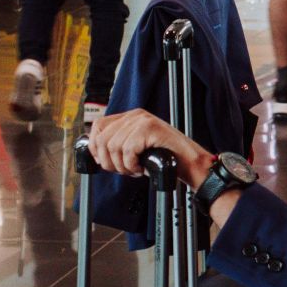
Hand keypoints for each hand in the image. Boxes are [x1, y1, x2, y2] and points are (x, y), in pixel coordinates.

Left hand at [87, 109, 209, 181]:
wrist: (191, 164)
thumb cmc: (167, 159)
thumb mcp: (139, 148)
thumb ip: (121, 144)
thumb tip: (97, 154)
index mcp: (131, 117)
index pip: (99, 125)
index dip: (95, 145)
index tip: (101, 161)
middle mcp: (135, 115)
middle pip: (103, 138)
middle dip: (109, 161)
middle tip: (123, 170)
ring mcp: (143, 121)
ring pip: (114, 147)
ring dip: (122, 166)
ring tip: (135, 170)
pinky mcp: (150, 129)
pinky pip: (128, 151)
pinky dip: (132, 165)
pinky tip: (141, 168)